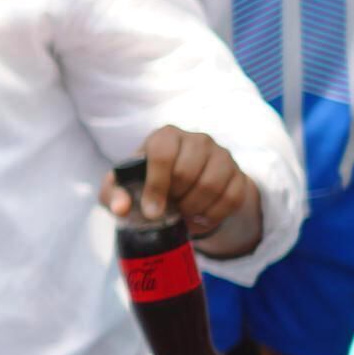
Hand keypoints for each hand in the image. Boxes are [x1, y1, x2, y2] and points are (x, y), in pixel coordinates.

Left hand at [105, 127, 261, 257]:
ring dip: (194, 208)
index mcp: (166, 136)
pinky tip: (199, 217)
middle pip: (187, 172)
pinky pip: (232, 198)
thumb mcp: (124, 189)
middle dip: (175, 199)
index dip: (156, 185)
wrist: (181, 190)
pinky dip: (213, 215)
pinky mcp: (238, 174)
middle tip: (169, 208)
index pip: (163, 154)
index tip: (151, 211)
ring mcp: (221, 155)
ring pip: (211, 186)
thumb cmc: (146, 184)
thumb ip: (115, 196)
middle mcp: (197, 140)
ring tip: (183, 213)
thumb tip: (120, 208)